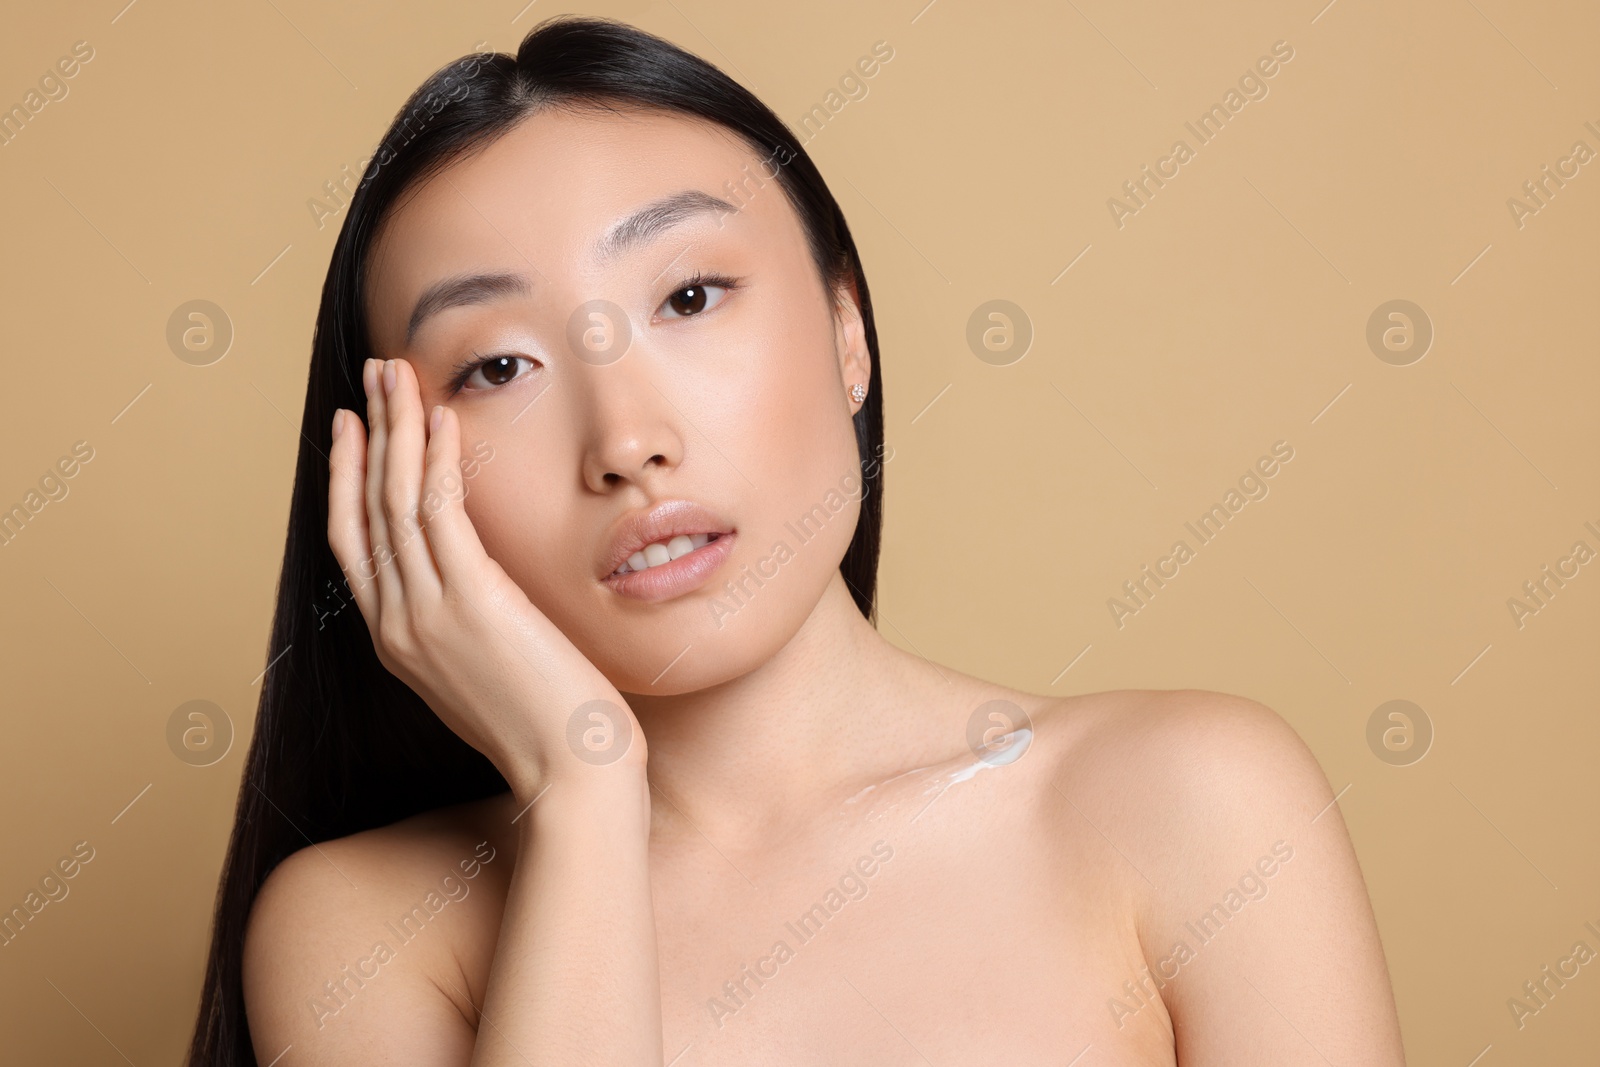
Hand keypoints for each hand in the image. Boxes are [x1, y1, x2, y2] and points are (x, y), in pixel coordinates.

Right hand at [326, 357, 642, 801]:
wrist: (574, 774)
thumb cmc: (550, 730)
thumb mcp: (490, 674)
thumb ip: (470, 628)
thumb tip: (484, 589)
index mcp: (398, 643)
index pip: (353, 545)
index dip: (348, 479)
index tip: (353, 429)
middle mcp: (399, 625)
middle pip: (366, 509)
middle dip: (368, 433)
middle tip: (372, 375)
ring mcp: (428, 614)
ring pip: (395, 500)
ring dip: (395, 427)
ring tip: (396, 372)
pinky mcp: (471, 603)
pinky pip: (441, 514)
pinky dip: (436, 461)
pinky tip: (441, 419)